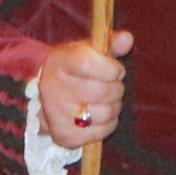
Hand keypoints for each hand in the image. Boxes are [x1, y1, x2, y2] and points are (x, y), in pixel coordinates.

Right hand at [36, 30, 135, 145]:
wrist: (48, 99)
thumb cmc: (75, 71)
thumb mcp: (89, 52)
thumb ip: (110, 44)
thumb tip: (127, 39)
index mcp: (60, 62)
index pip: (88, 64)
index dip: (111, 68)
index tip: (115, 70)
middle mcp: (53, 88)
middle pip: (103, 91)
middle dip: (116, 88)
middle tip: (111, 86)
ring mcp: (57, 115)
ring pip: (106, 113)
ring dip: (114, 107)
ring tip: (106, 100)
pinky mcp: (64, 136)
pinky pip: (102, 132)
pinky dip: (108, 124)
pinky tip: (99, 115)